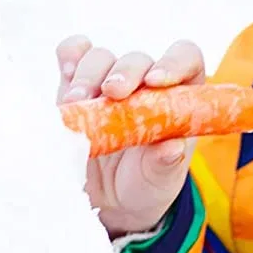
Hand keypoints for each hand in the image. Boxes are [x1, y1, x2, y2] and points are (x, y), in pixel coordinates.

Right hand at [56, 36, 204, 238]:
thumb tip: (172, 148)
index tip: (155, 82)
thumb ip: (166, 164)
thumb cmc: (146, 182)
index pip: (186, 59)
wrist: (109, 199)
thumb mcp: (160, 180)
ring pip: (101, 58)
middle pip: (138, 60)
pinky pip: (73, 54)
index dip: (174, 62)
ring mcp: (109, 80)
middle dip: (124, 73)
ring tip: (75, 103)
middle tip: (111, 94)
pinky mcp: (78, 85)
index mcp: (179, 97)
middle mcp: (145, 82)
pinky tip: (66, 74)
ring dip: (88, 75)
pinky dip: (69, 56)